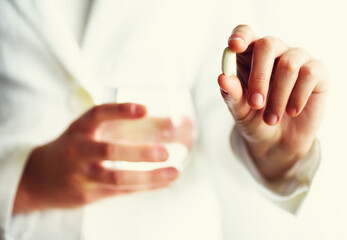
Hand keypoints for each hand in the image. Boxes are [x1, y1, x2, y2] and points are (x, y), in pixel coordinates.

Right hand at [13, 103, 177, 214]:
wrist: (39, 178)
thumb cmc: (76, 149)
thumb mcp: (87, 132)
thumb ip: (119, 128)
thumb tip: (169, 124)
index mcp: (79, 129)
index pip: (98, 114)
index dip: (121, 110)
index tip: (145, 109)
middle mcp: (77, 150)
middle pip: (109, 151)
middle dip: (139, 153)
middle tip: (166, 152)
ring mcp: (81, 174)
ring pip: (117, 178)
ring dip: (148, 176)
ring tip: (174, 172)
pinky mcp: (87, 194)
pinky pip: (121, 191)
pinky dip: (146, 186)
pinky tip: (165, 181)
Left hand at [217, 25, 328, 179]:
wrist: (280, 143)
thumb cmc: (256, 121)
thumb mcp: (240, 111)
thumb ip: (232, 94)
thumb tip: (223, 78)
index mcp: (251, 55)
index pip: (246, 33)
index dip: (241, 35)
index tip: (235, 47)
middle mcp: (276, 51)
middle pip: (268, 45)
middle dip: (260, 76)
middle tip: (256, 103)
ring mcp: (298, 59)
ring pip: (289, 64)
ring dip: (278, 96)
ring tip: (271, 119)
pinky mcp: (319, 71)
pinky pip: (309, 73)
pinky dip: (298, 96)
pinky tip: (292, 111)